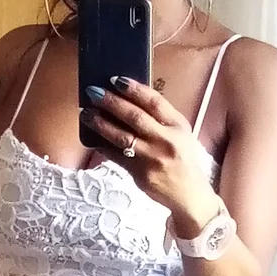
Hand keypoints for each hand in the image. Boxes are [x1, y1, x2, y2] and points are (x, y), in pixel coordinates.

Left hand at [83, 74, 219, 237]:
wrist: (190, 196)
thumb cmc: (182, 160)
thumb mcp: (180, 134)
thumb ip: (160, 119)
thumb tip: (128, 99)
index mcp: (178, 125)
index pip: (154, 101)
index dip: (133, 88)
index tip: (115, 79)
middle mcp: (167, 140)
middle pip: (135, 116)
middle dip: (111, 102)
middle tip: (93, 92)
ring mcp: (153, 159)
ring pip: (122, 137)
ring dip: (100, 123)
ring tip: (86, 114)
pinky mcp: (141, 175)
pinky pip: (117, 157)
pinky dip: (103, 146)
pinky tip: (93, 137)